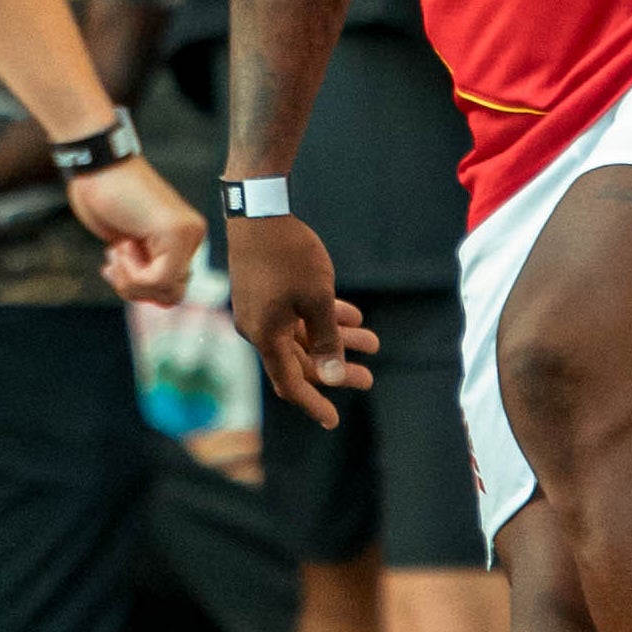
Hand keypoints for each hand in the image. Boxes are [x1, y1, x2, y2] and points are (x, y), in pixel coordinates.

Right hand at [65, 154, 205, 305]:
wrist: (96, 165)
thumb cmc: (102, 198)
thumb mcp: (126, 244)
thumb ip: (144, 266)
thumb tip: (153, 297)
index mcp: (182, 239)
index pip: (170, 289)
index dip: (137, 288)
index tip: (113, 266)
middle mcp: (192, 236)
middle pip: (170, 296)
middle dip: (136, 289)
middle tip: (113, 261)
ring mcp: (188, 235)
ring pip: (164, 291)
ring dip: (130, 280)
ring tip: (117, 249)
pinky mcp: (177, 233)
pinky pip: (157, 279)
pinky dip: (131, 270)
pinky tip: (121, 244)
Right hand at [226, 212, 377, 423]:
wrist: (259, 211)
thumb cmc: (289, 255)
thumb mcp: (316, 299)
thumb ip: (326, 340)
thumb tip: (333, 375)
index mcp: (266, 336)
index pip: (291, 383)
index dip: (314, 403)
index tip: (333, 420)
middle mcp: (260, 329)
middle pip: (301, 361)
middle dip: (336, 369)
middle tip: (369, 377)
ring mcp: (262, 310)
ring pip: (303, 336)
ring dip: (336, 340)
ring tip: (371, 343)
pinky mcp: (267, 293)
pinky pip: (297, 316)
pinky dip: (323, 319)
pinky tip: (353, 316)